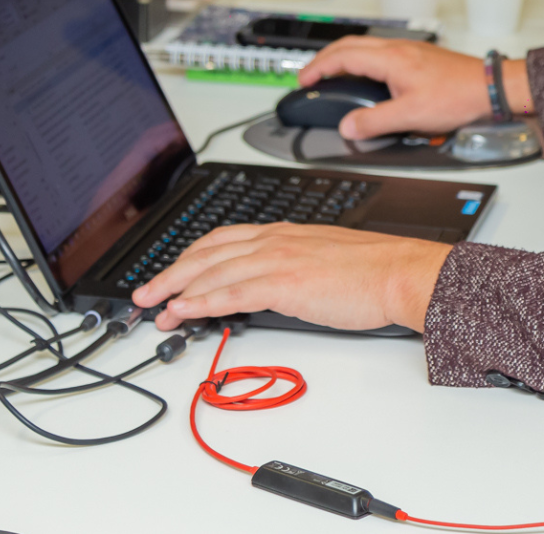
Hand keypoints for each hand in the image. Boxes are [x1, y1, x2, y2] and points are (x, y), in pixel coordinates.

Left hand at [131, 223, 451, 332]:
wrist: (399, 272)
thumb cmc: (372, 270)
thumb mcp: (323, 257)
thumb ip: (293, 265)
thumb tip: (275, 285)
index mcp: (283, 233)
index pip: (222, 240)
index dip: (189, 257)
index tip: (170, 273)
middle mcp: (274, 240)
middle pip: (206, 253)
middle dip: (170, 273)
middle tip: (144, 293)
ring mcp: (278, 259)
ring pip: (212, 271)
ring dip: (176, 290)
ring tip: (153, 308)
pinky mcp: (284, 283)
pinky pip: (232, 292)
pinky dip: (202, 301)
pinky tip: (183, 310)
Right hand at [299, 37, 532, 138]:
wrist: (490, 87)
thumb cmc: (458, 95)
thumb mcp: (411, 115)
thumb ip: (375, 122)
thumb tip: (348, 126)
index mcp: (391, 58)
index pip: (343, 56)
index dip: (319, 67)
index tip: (304, 79)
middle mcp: (398, 49)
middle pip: (350, 44)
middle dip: (325, 58)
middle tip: (311, 74)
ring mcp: (410, 51)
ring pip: (366, 46)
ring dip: (344, 57)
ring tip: (333, 73)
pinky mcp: (420, 58)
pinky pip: (381, 52)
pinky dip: (363, 60)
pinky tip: (368, 76)